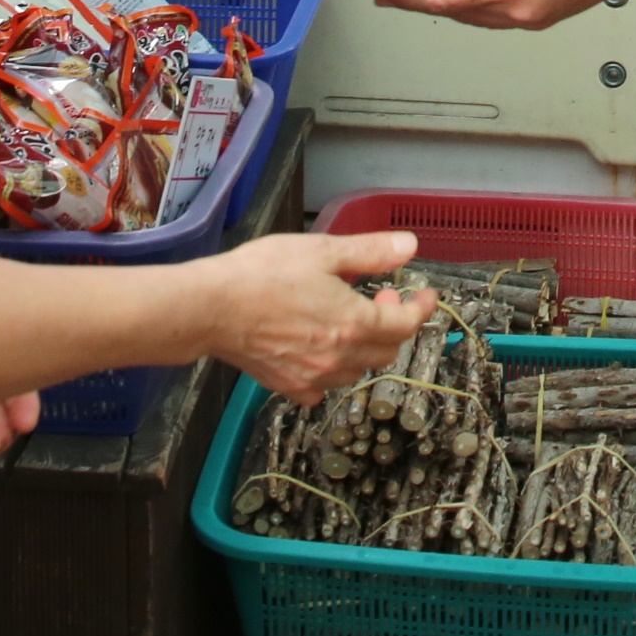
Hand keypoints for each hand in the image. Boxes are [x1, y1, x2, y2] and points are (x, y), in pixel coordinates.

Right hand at [205, 229, 437, 406]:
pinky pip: (322, 388)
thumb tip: (408, 247)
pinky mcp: (287, 385)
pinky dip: (332, 371)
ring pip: (357, 370)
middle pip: (386, 351)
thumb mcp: (322, 251)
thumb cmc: (260, 275)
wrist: (210, 308)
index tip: (426, 296)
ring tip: (349, 318)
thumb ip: (370, 252)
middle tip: (382, 300)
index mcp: (352, 323)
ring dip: (365, 347)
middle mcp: (337, 356)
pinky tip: (321, 350)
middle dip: (393, 325)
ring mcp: (312, 376)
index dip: (422, 309)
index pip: (406, 325)